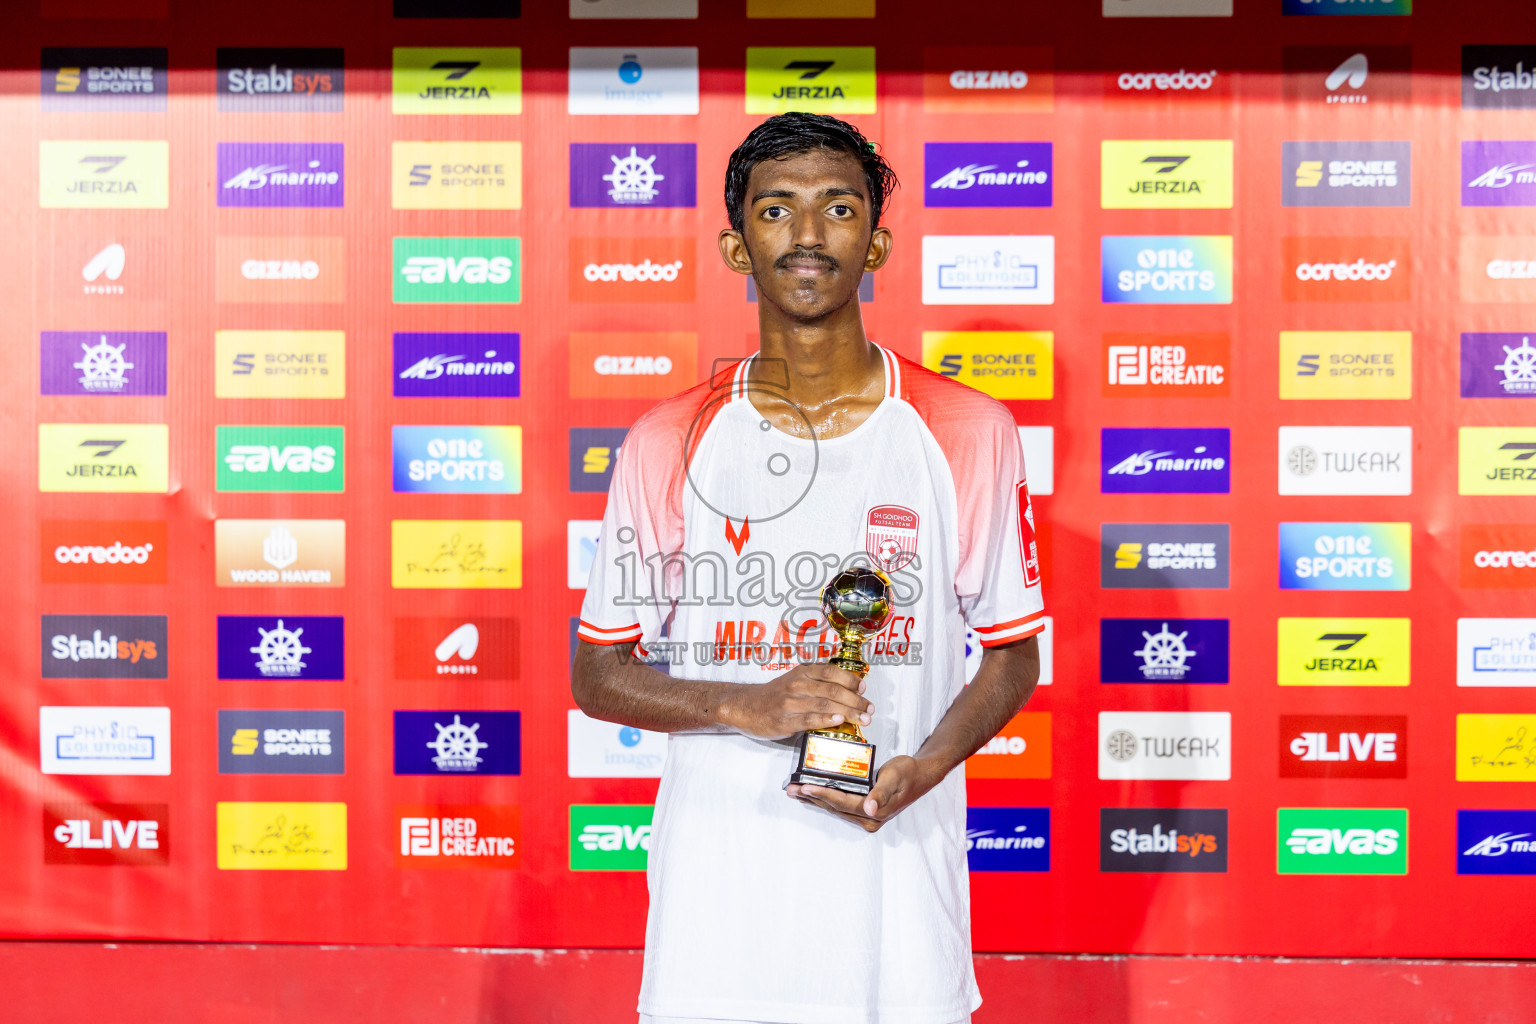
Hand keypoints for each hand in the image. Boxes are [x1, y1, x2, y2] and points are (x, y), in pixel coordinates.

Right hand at [718, 662, 870, 739]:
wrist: (745, 706)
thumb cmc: (774, 696)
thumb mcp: (795, 680)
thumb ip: (818, 683)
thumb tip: (849, 691)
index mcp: (803, 672)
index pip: (831, 672)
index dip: (851, 679)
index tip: (864, 688)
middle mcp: (798, 684)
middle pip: (833, 690)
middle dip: (855, 700)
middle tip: (869, 709)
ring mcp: (790, 702)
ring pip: (825, 704)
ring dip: (848, 712)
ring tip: (863, 718)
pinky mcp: (785, 720)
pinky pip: (809, 718)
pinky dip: (826, 719)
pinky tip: (838, 720)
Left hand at [786, 755, 940, 832]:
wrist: (920, 776)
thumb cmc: (908, 774)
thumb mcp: (895, 778)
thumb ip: (881, 793)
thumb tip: (870, 808)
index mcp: (875, 812)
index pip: (842, 802)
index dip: (822, 794)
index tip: (805, 786)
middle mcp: (868, 818)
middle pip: (834, 807)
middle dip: (811, 797)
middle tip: (790, 789)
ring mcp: (865, 816)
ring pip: (834, 807)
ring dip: (814, 798)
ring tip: (794, 790)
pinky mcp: (863, 809)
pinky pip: (839, 804)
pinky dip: (824, 797)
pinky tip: (811, 792)